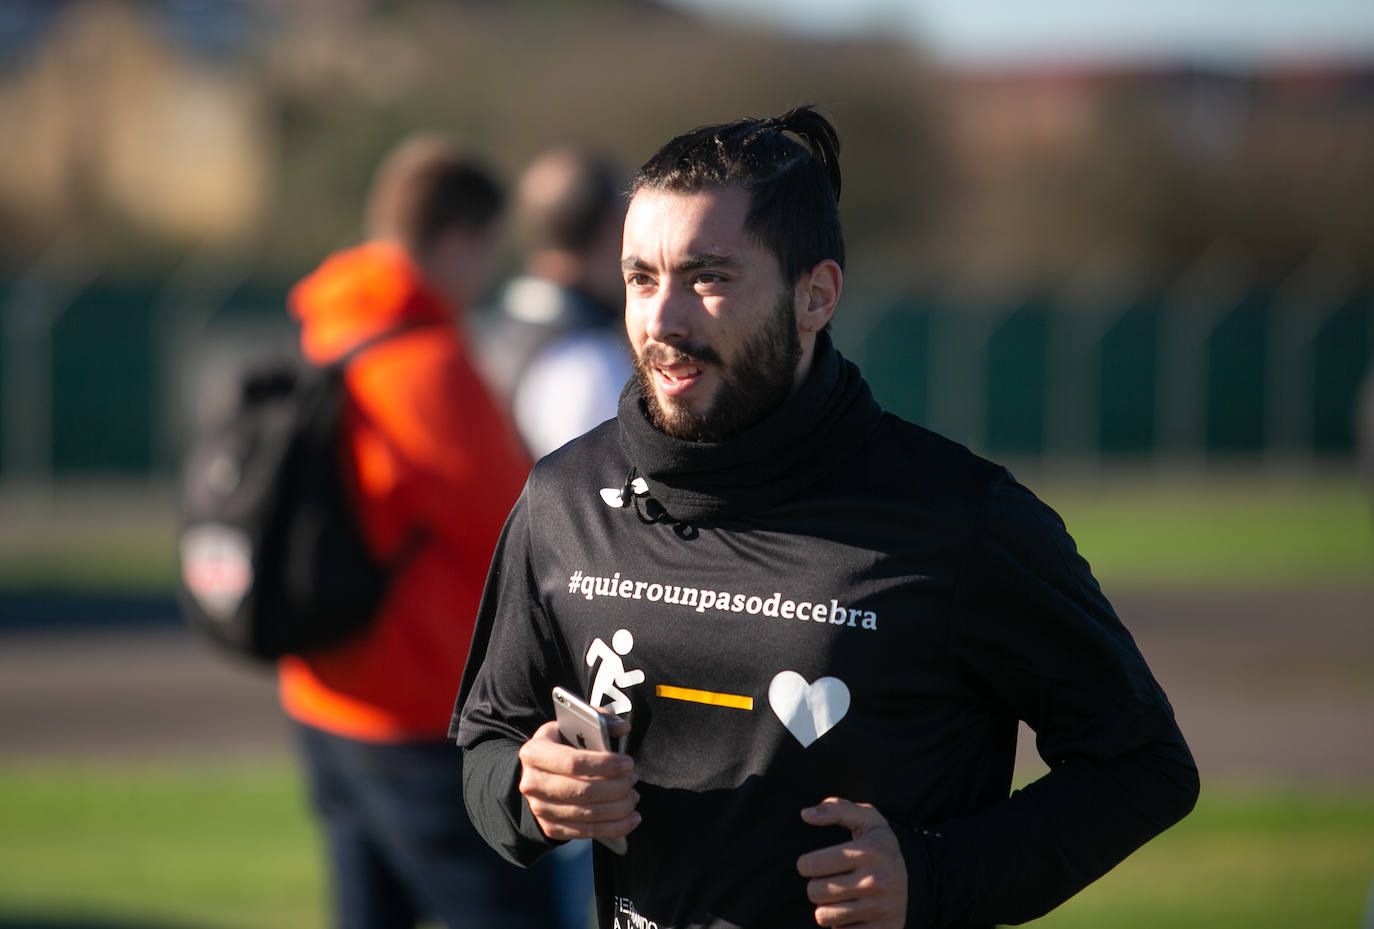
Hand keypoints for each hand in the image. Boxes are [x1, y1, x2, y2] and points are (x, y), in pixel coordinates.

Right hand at [518, 718, 638, 842]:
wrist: (538, 773)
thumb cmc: (562, 745)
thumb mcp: (572, 725)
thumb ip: (599, 719)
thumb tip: (623, 728)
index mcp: (535, 752)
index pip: (573, 762)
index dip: (605, 765)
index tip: (628, 763)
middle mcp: (532, 784)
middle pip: (583, 791)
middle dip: (616, 787)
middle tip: (633, 779)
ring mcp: (540, 809)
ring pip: (588, 814)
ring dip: (619, 808)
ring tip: (633, 796)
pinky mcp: (551, 828)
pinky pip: (588, 832)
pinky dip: (615, 827)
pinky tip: (632, 818)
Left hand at [797, 797, 906, 928]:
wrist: (924, 878)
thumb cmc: (883, 846)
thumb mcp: (867, 819)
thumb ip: (835, 809)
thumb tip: (805, 814)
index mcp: (867, 852)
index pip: (811, 864)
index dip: (806, 864)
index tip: (813, 863)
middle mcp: (873, 881)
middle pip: (814, 892)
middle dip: (816, 886)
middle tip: (829, 880)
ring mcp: (877, 909)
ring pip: (824, 916)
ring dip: (827, 907)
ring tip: (840, 897)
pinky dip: (842, 925)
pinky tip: (854, 911)